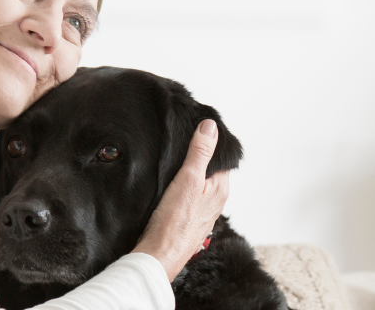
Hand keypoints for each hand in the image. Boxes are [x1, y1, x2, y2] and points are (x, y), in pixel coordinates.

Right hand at [132, 119, 229, 281]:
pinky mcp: (186, 218)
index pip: (220, 157)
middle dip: (197, 157)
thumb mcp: (188, 179)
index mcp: (220, 188)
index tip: (193, 130)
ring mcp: (201, 211)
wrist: (159, 254)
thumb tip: (210, 126)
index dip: (208, 143)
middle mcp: (215, 200)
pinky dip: (179, 186)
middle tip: (180, 141)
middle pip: (208, 170)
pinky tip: (167, 184)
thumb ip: (200, 152)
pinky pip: (186, 195)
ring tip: (173, 160)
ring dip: (187, 173)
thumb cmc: (175, 222)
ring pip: (197, 183)